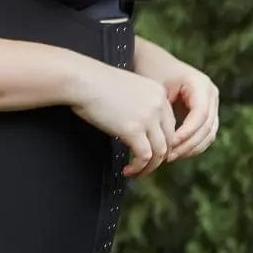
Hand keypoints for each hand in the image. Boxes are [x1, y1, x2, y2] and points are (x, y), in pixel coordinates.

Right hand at [68, 55, 175, 177]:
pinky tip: (128, 170)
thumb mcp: (127, 91)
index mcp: (158, 93)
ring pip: (160, 151)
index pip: (170, 124)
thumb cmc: (96, 83)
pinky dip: (138, 168)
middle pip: (169, 139)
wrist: (83, 80)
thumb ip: (138, 106)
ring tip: (137, 173)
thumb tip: (137, 129)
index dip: (162, 142)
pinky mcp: (134, 129)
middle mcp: (158, 104)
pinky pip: (144, 156)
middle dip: (159, 157)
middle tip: (145, 166)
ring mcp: (148, 117)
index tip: (150, 152)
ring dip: (150, 167)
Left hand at [133, 38, 218, 163]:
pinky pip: (205, 135)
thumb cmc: (150, 72)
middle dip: (188, 144)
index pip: (200, 114)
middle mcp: (210, 94)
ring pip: (209, 134)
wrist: (152, 62)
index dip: (187, 131)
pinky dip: (192, 146)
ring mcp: (211, 104)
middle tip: (168, 155)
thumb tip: (165, 138)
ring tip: (169, 157)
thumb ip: (162, 109)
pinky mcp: (206, 114)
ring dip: (191, 149)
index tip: (170, 143)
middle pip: (207, 126)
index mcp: (200, 84)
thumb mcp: (155, 88)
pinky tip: (175, 153)